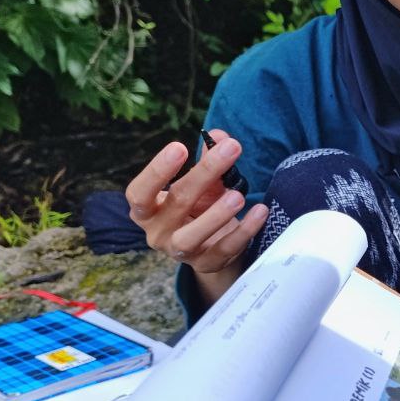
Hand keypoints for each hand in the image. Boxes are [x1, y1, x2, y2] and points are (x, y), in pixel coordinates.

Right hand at [125, 130, 266, 275]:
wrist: (211, 248)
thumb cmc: (198, 208)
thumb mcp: (202, 184)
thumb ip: (207, 160)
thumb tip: (220, 136)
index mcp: (147, 210)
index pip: (139, 193)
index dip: (157, 172)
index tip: (179, 147)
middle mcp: (158, 233)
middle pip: (177, 203)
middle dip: (204, 174)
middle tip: (230, 150)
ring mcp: (181, 252)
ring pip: (191, 236)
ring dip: (216, 215)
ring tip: (238, 195)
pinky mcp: (207, 264)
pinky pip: (225, 249)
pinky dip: (244, 231)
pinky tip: (260, 211)